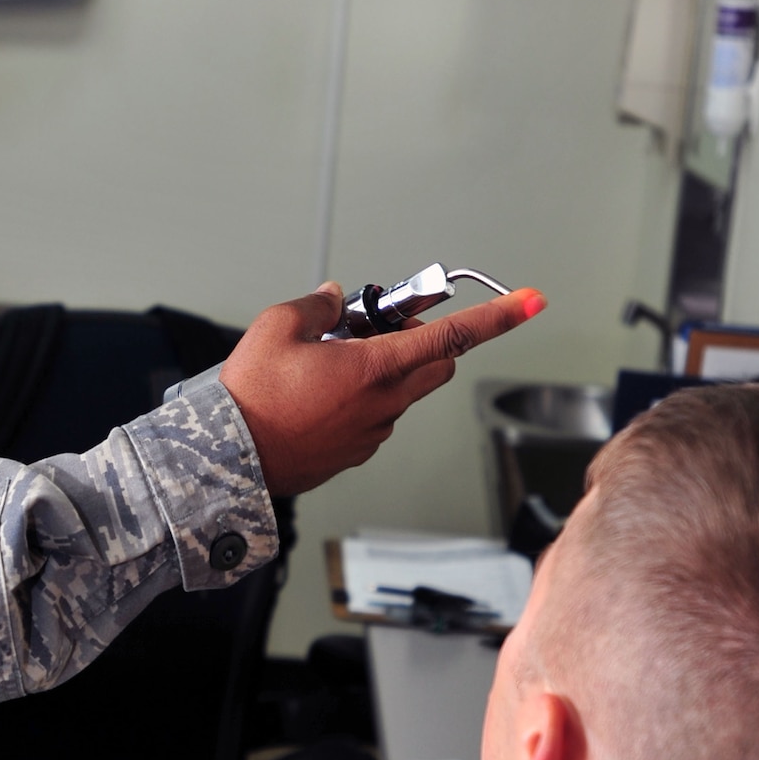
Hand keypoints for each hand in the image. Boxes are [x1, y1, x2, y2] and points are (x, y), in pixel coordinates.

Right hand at [220, 281, 545, 495]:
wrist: (228, 459)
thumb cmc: (252, 397)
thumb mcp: (277, 327)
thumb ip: (318, 306)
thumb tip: (337, 300)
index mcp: (374, 367)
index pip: (452, 335)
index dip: (497, 316)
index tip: (530, 302)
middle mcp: (384, 402)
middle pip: (438, 363)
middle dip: (426, 339)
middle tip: (382, 327)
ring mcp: (373, 431)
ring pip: (404, 390)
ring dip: (387, 371)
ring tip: (333, 364)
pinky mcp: (356, 452)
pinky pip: (377, 417)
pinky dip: (364, 399)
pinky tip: (321, 396)